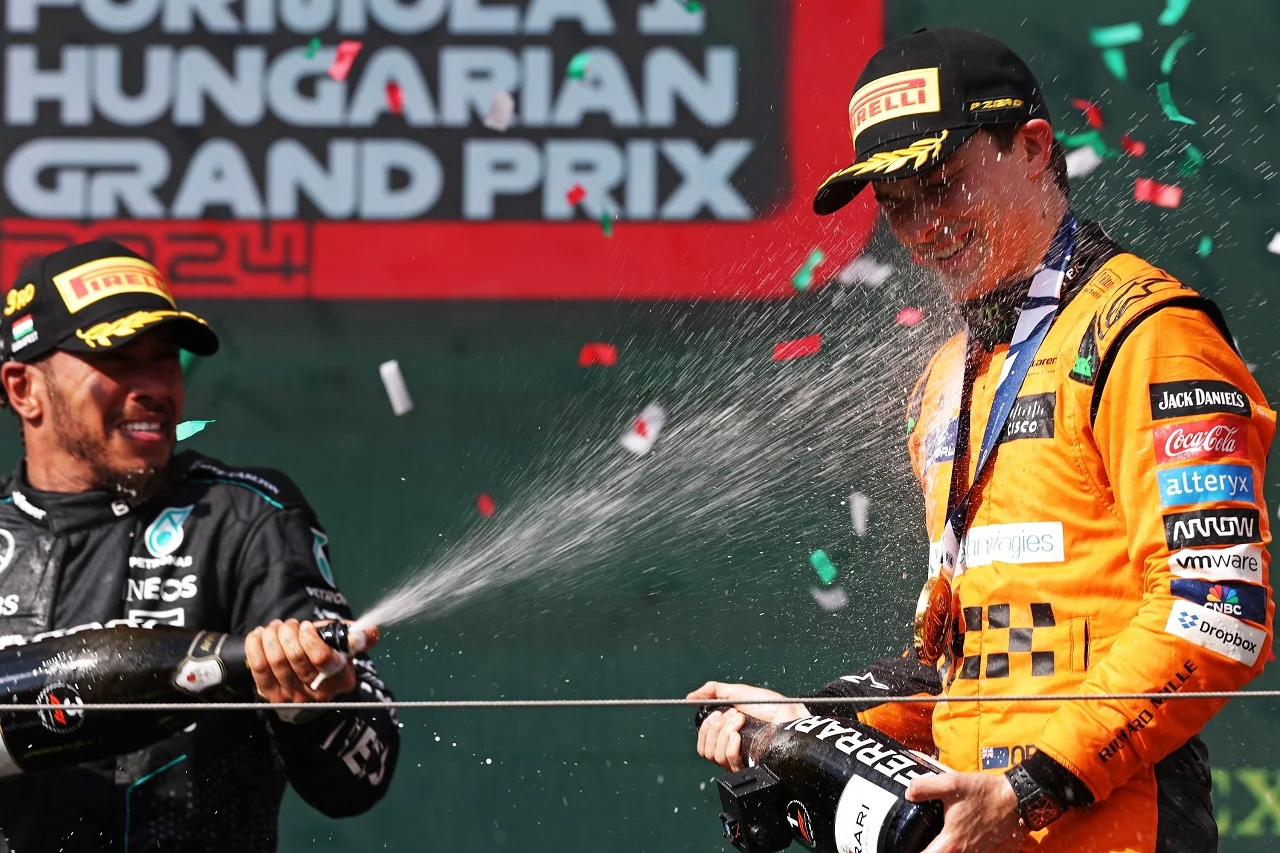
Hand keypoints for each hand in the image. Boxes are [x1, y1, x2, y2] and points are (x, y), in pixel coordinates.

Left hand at [246, 619, 376, 703]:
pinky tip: (260, 635)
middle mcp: (316, 692)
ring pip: (275, 660)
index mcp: (340, 679)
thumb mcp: (342, 648)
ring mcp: (291, 696)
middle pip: (295, 656)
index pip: (323, 658)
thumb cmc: (325, 659)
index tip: (307, 626)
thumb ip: (354, 638)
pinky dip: (255, 645)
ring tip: (276, 627)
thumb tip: (371, 632)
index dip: (311, 638)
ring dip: (273, 635)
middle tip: (290, 624)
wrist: (305, 688)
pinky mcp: (269, 695)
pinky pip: (258, 667)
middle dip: (289, 632)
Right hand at [686, 681, 809, 771]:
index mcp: (725, 736)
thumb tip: (690, 698)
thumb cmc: (770, 706)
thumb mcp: (737, 692)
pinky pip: (728, 759)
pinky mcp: (748, 766)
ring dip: (725, 732)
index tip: (718, 713)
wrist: (788, 715)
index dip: (705, 729)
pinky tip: (739, 734)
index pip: (702, 744)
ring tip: (741, 720)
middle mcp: (730, 750)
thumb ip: (712, 692)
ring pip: (715, 755)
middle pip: (705, 750)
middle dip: (715, 728)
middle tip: (733, 715)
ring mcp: (740, 760)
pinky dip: (730, 743)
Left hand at [906, 771, 1026, 852]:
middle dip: (932, 849)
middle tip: (925, 840)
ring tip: (944, 839)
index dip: (913, 852)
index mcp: (952, 843)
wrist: (1019, 799)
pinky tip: (967, 838)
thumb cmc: (985, 793)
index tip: (906, 845)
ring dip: (949, 848)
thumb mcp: (951, 783)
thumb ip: (924, 788)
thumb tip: (908, 794)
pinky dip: (968, 849)